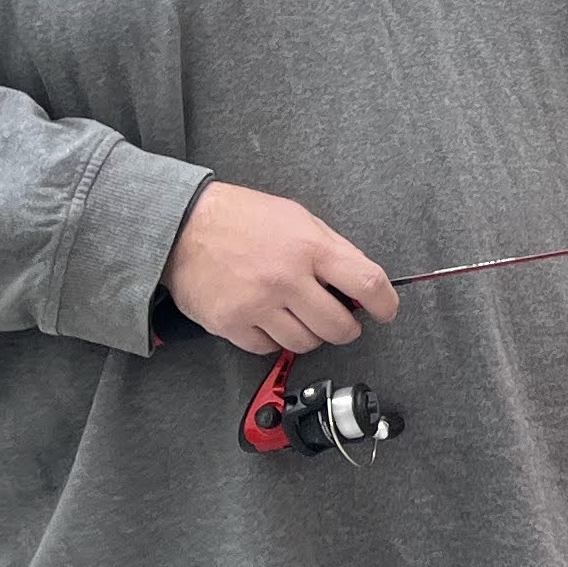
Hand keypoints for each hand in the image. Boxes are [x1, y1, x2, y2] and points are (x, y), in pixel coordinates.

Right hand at [164, 181, 396, 355]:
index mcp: (309, 247)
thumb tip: (361, 283)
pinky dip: (274, 339)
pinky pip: (269, 348)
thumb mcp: (297, 218)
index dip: (386, 304)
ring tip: (300, 316)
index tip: (386, 311)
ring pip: (306, 343)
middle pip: (339, 327)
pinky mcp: (231, 323)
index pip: (368, 284)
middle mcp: (286, 278)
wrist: (181, 225)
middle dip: (346, 328)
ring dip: (310, 335)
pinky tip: (269, 319)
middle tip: (339, 320)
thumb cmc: (240, 218)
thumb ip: (332, 250)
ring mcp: (257, 304)